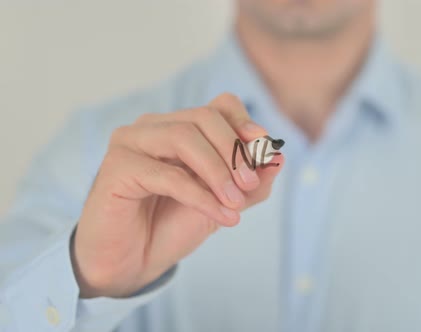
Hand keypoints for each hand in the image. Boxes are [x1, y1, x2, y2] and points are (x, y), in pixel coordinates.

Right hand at [71, 93, 283, 297]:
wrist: (131, 262)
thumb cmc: (172, 226)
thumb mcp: (223, 202)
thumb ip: (251, 183)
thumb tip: (279, 159)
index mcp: (179, 126)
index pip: (219, 106)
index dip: (245, 125)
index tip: (264, 152)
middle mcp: (153, 126)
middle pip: (204, 117)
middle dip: (234, 151)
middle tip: (251, 184)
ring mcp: (131, 143)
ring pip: (184, 138)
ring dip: (219, 171)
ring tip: (236, 202)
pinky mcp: (116, 168)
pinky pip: (167, 175)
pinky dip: (201, 196)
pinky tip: (222, 216)